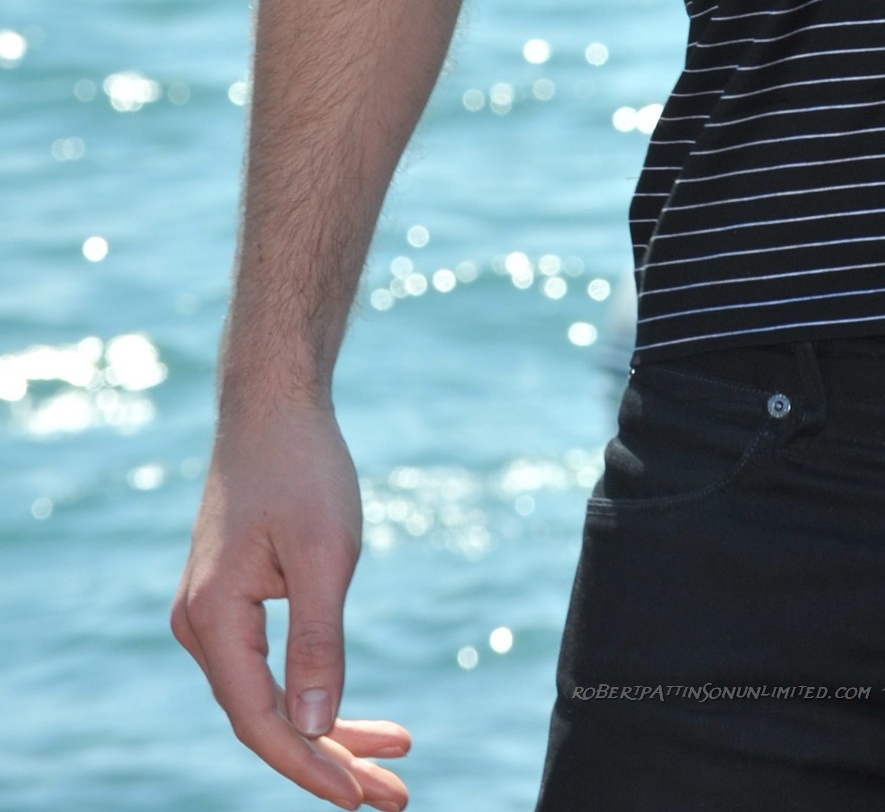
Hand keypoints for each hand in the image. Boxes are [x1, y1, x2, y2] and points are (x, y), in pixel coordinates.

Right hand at [172, 400, 411, 806]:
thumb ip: (318, 642)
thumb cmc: (301, 466)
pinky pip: (270, 669)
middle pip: (266, 719)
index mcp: (212, 619)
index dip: (311, 765)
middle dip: (331, 762)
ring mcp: (212, 615)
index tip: (361, 797)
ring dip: (329, 734)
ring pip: (271, 698)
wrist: (273, 404)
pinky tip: (353, 719)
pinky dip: (315, 693)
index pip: (261, 720)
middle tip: (394, 798)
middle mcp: (200, 626)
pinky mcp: (233, 602)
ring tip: (394, 763)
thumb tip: (317, 726)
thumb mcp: (324, 552)